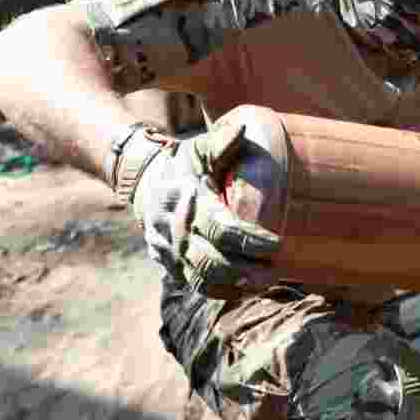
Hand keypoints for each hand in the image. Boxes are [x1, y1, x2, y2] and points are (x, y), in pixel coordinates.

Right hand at [117, 122, 282, 298]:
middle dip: (247, 269)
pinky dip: (221, 290)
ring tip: (266, 281)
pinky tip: (245, 288)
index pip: (222, 229)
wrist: (142, 181)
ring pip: (202, 279)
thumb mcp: (198, 149)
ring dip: (236, 285)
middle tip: (276, 268)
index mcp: (186, 203)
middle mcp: (173, 232)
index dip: (251, 240)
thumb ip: (220, 143)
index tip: (277, 244)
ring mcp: (168, 252)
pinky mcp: (168, 265)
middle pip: (212, 261)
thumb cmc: (181, 164)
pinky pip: (195, 284)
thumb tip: (241, 129)